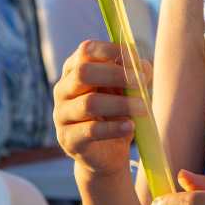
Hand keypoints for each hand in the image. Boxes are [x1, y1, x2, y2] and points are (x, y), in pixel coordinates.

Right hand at [53, 39, 148, 177]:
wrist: (107, 154)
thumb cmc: (117, 113)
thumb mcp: (127, 90)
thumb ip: (135, 75)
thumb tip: (142, 66)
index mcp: (75, 70)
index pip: (86, 51)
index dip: (110, 50)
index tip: (134, 58)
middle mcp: (63, 89)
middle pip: (83, 73)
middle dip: (115, 75)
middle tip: (140, 82)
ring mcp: (61, 115)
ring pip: (89, 103)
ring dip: (120, 104)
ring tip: (143, 108)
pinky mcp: (67, 139)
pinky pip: (90, 131)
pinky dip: (114, 128)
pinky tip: (130, 126)